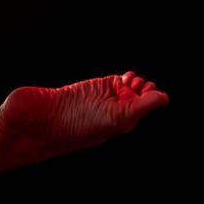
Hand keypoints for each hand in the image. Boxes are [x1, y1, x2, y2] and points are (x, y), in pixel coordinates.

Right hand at [0, 71, 169, 162]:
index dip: (152, 95)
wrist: (38, 120)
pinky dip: (124, 77)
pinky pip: (115, 81)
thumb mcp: (114, 118)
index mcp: (122, 122)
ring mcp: (103, 98)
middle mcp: (115, 110)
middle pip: (142, 94)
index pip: (148, 105)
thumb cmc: (76, 126)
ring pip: (131, 86)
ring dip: (136, 80)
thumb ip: (139, 106)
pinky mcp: (91, 87)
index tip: (144, 90)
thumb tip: (165, 98)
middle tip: (137, 84)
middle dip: (145, 86)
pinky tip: (123, 78)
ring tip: (130, 80)